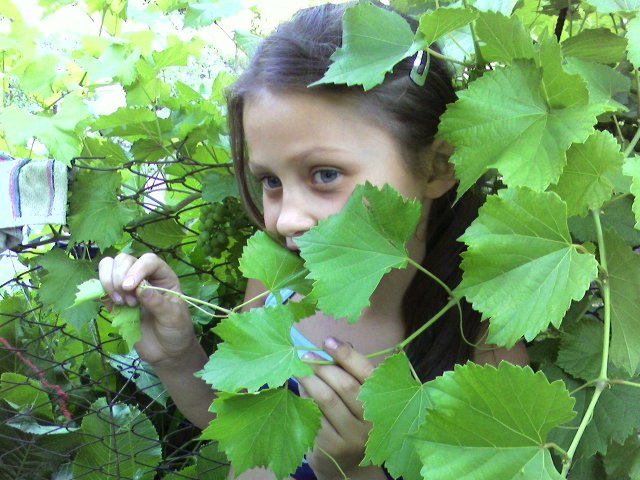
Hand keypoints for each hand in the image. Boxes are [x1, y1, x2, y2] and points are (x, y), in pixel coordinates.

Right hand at [98, 253, 194, 366]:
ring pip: (109, 267)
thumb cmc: (176, 330)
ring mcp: (128, 287)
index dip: (137, 269)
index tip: (129, 288)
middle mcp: (145, 277)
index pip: (148, 260)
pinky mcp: (116, 300)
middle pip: (124, 260)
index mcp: (163, 276)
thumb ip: (158, 302)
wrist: (167, 351)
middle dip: (120, 277)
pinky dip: (101, 292)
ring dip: (109, 282)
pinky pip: (101, 287)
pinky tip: (113, 306)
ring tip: (120, 302)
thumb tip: (141, 289)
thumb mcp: (173, 317)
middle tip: (128, 301)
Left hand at [298, 337, 375, 478]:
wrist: (348, 463)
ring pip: (327, 400)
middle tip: (306, 355)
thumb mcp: (359, 396)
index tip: (328, 341)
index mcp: (384, 402)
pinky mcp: (332, 448)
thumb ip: (349, 371)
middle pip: (345, 385)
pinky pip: (315, 416)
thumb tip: (331, 344)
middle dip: (323, 366)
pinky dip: (305, 399)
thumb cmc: (352, 418)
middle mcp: (373, 422)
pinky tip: (300, 390)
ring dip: (310, 379)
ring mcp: (353, 438)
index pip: (367, 373)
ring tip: (299, 368)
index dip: (347, 354)